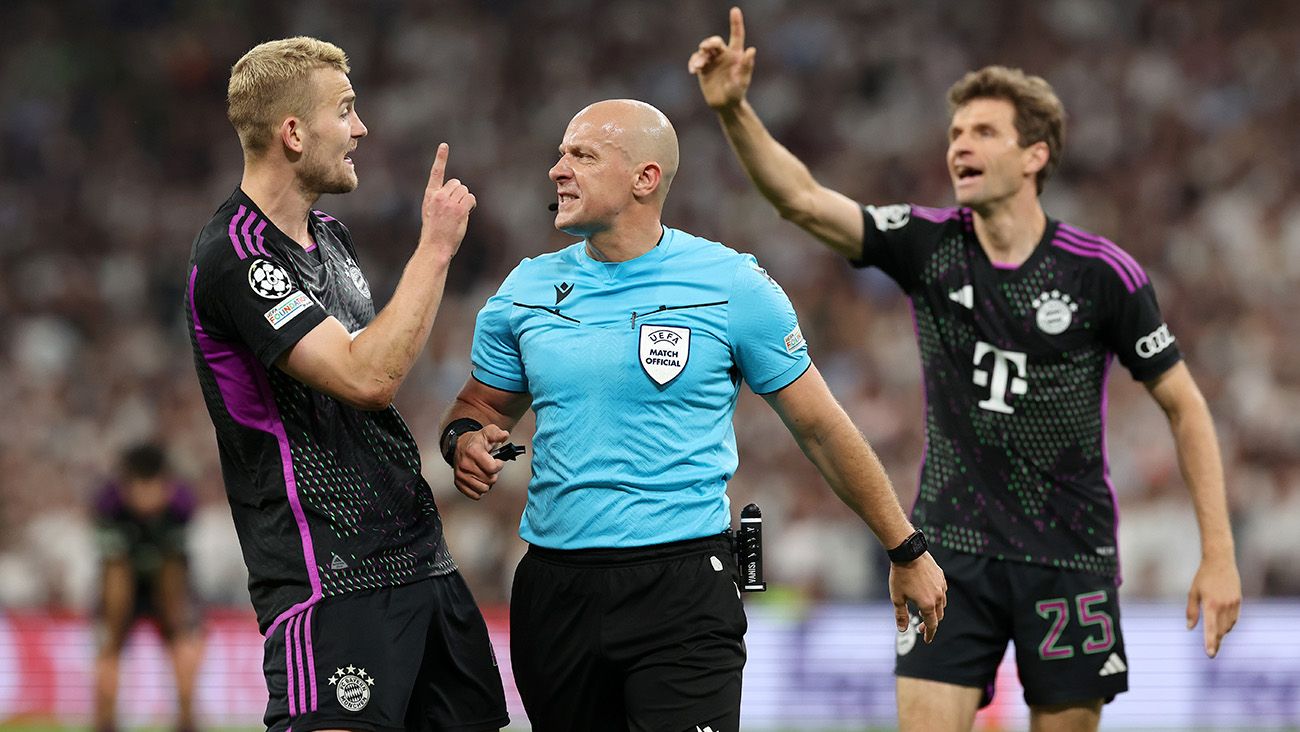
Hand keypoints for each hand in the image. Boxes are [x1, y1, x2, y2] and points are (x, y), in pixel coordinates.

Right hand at [418, 143, 476, 258]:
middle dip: (460, 194)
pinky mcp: (458, 209)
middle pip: (457, 183)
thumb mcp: (431, 213)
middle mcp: (438, 196)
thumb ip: (441, 200)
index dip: (440, 158)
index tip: (444, 145)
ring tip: (457, 215)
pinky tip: (465, 214)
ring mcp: (448, 202)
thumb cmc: (435, 233)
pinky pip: (471, 199)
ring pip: (465, 191)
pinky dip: (471, 205)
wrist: (435, 247)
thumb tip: (457, 195)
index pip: (436, 173)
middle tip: (455, 210)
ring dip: (466, 201)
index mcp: (430, 196)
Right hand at [451, 423, 511, 499]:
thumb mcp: (488, 432)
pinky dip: (479, 489)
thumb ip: (497, 433)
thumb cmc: (476, 442)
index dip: (499, 464)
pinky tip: (479, 479)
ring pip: (483, 489)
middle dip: (493, 473)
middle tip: (489, 466)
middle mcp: (465, 464)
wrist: (460, 446)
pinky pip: (475, 495)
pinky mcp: (458, 483)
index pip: (493, 468)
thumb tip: (504, 435)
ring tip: (484, 473)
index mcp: (473, 451)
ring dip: (487, 482)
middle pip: (490, 480)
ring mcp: (461, 475)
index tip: (497, 460)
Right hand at [688, 6, 755, 110]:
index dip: (736, 22)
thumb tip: (752, 50)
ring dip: (700, 56)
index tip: (734, 10)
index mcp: (735, 55)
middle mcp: (723, 55)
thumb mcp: (743, 80)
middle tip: (706, 48)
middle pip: (715, 42)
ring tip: (699, 66)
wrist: (725, 105)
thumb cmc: (737, 93)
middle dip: (709, 43)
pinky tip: (693, 70)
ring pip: (703, 50)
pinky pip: (695, 60)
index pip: (736, 35)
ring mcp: (712, 61)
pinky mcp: (703, 69)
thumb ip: (746, 66)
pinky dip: (693, 63)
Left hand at [888, 552, 946, 642]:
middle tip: (921, 626)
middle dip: (931, 623)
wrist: (908, 553)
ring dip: (935, 611)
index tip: (927, 640)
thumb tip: (903, 629)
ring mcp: (941, 586)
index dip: (929, 634)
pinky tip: (928, 596)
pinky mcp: (941, 577)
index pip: (932, 625)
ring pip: (942, 604)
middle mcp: (938, 597)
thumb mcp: (897, 598)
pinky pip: (942, 592)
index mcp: (928, 604)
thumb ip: (901, 615)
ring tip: (924, 611)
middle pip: (938, 616)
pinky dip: (937, 598)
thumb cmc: (900, 575)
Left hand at [1186, 554, 1240, 657]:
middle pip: (1221, 631)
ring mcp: (1233, 604)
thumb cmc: (1203, 577)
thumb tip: (1189, 628)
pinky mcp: (1239, 601)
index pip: (1211, 628)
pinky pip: (1234, 619)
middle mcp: (1224, 606)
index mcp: (1210, 604)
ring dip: (1222, 633)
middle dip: (1216, 642)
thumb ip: (1191, 611)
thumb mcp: (1193, 593)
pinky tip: (1222, 626)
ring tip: (1215, 638)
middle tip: (1211, 652)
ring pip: (1228, 626)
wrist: (1220, 562)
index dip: (1210, 643)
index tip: (1210, 655)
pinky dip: (1228, 625)